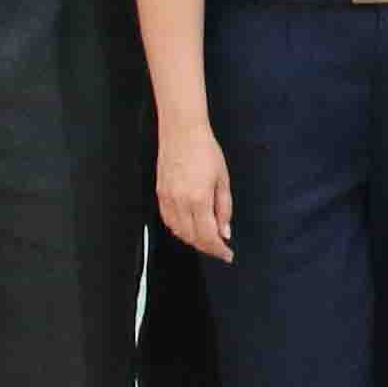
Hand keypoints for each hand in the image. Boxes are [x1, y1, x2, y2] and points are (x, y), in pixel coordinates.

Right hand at [155, 119, 233, 256]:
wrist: (181, 131)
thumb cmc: (206, 151)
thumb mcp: (222, 179)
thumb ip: (224, 208)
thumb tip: (225, 232)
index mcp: (199, 199)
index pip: (208, 236)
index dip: (218, 249)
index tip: (228, 255)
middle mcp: (180, 203)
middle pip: (192, 237)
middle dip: (207, 247)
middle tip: (220, 248)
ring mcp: (167, 199)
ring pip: (178, 232)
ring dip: (193, 240)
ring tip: (207, 239)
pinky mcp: (159, 194)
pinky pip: (167, 221)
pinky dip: (179, 229)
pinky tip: (189, 228)